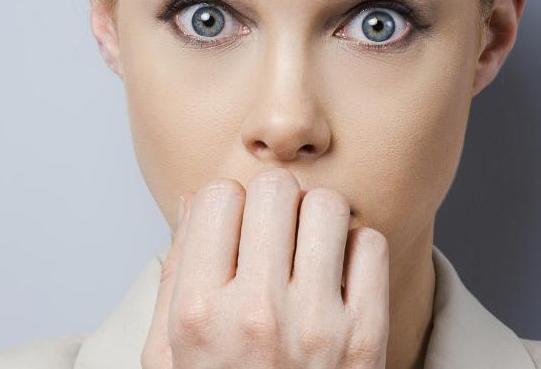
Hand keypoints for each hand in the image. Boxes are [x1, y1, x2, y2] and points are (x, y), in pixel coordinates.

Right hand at [142, 167, 389, 367]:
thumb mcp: (169, 352)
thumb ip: (177, 272)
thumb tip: (196, 200)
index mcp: (198, 314)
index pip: (217, 196)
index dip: (226, 204)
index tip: (234, 225)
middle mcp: (257, 314)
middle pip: (276, 188)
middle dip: (272, 201)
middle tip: (272, 230)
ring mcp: (318, 326)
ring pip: (327, 205)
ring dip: (315, 218)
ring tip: (305, 247)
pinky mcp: (368, 337)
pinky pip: (371, 244)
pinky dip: (355, 248)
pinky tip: (336, 275)